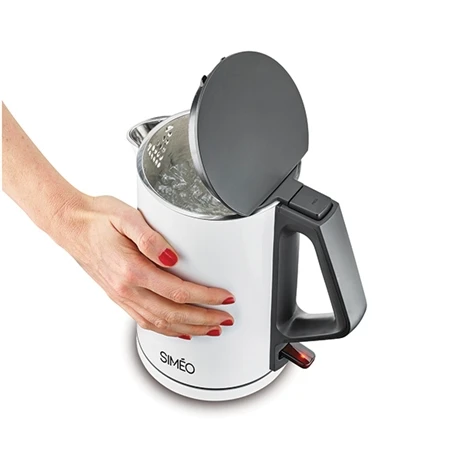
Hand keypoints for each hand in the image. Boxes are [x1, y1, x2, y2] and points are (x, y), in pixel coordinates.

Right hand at [55, 194, 234, 338]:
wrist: (70, 225)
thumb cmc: (98, 218)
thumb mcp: (126, 217)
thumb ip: (151, 239)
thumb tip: (173, 258)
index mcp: (132, 270)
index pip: (178, 292)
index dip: (206, 297)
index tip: (224, 297)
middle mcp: (126, 289)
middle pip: (173, 314)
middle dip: (204, 319)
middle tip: (225, 319)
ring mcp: (121, 296)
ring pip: (160, 323)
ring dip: (189, 328)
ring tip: (210, 330)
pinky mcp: (118, 296)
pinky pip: (145, 321)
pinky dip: (166, 330)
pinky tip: (178, 330)